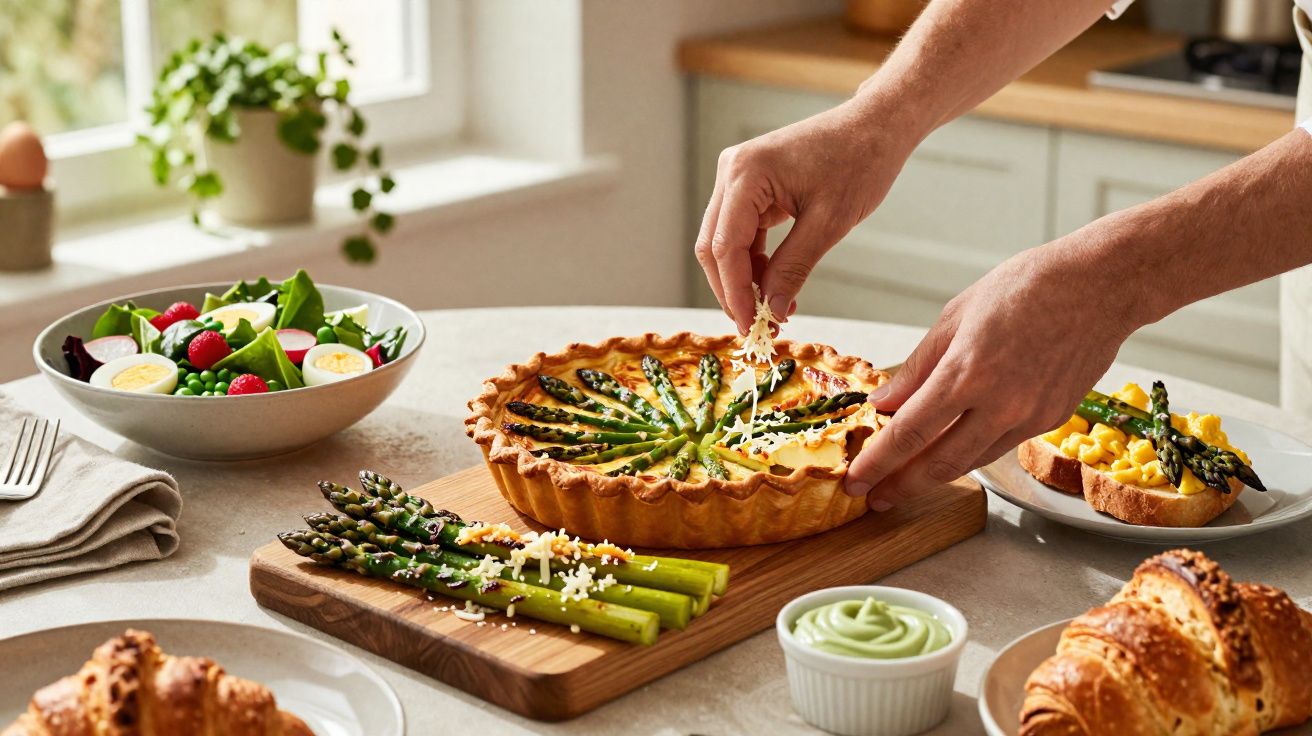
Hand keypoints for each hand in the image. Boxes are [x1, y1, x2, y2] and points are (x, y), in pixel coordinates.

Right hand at [694, 99, 918, 333]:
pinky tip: (776, 286)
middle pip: (714, 246)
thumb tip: (772, 310)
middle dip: (733, 290)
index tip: (751, 326)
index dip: (735, 292)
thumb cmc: (860, 162)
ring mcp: (738, 178)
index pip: (725, 247)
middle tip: (758, 326)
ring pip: (725, 243)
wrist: (876, 126)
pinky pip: (742, 233)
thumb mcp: (829, 222)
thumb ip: (794, 267)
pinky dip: (756, 262)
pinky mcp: (751, 187)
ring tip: (773, 310)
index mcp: (746, 174)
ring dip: (745, 279)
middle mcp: (731, 172)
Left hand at [844, 238, 1140, 509]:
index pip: (909, 432)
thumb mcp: (956, 315)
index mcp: (967, 373)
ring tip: (903, 483)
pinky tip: (949, 452)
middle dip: (900, 486)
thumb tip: (884, 402)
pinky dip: (969, 453)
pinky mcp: (1051, 420)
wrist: (1100, 286)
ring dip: (933, 478)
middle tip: (872, 497)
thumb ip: (917, 366)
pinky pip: (1000, 446)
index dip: (878, 462)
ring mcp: (1029, 417)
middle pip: (938, 463)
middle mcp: (999, 404)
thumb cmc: (1027, 287)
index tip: (855, 479)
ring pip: (970, 462)